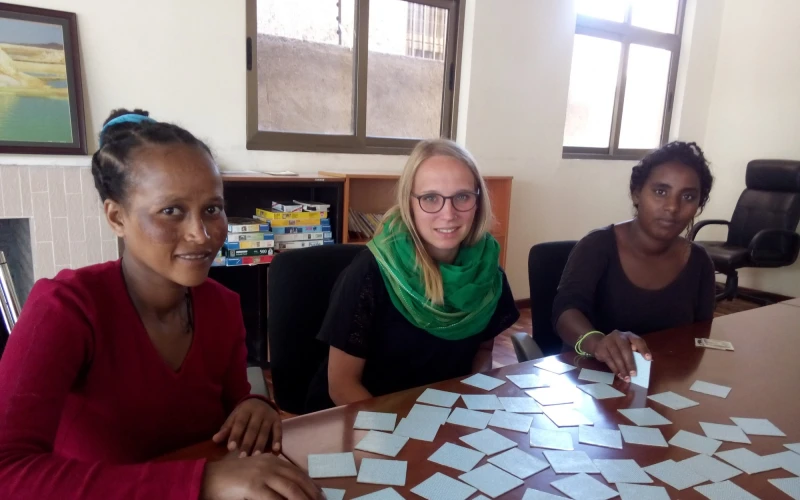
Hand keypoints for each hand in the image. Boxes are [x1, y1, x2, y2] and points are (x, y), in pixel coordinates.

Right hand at [201, 453, 322, 499]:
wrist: (208, 478)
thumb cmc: (232, 479)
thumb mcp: (256, 474)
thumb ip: (272, 480)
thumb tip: (291, 492)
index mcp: (273, 460)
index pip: (298, 473)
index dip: (312, 486)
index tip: (321, 496)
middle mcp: (271, 464)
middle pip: (299, 481)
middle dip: (312, 495)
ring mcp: (263, 474)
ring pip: (291, 491)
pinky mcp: (254, 486)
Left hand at [213, 398, 281, 456]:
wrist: (261, 401)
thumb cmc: (244, 413)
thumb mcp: (234, 417)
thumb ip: (226, 429)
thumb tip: (214, 439)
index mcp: (245, 409)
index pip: (240, 423)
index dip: (235, 435)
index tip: (230, 448)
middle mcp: (258, 412)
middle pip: (253, 429)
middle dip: (247, 443)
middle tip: (243, 457)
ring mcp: (269, 416)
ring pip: (265, 432)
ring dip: (260, 445)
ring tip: (256, 457)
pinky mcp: (278, 421)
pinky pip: (278, 431)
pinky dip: (277, 441)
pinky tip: (275, 451)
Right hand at [584, 330, 650, 381]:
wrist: (599, 343)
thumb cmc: (618, 347)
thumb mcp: (627, 346)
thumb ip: (634, 352)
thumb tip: (643, 364)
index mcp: (628, 335)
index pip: (638, 340)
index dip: (643, 349)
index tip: (648, 359)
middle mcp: (618, 336)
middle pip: (625, 349)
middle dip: (630, 363)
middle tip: (634, 374)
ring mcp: (608, 341)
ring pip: (616, 356)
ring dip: (622, 369)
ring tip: (627, 378)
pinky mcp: (601, 348)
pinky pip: (609, 360)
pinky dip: (615, 369)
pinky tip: (619, 375)